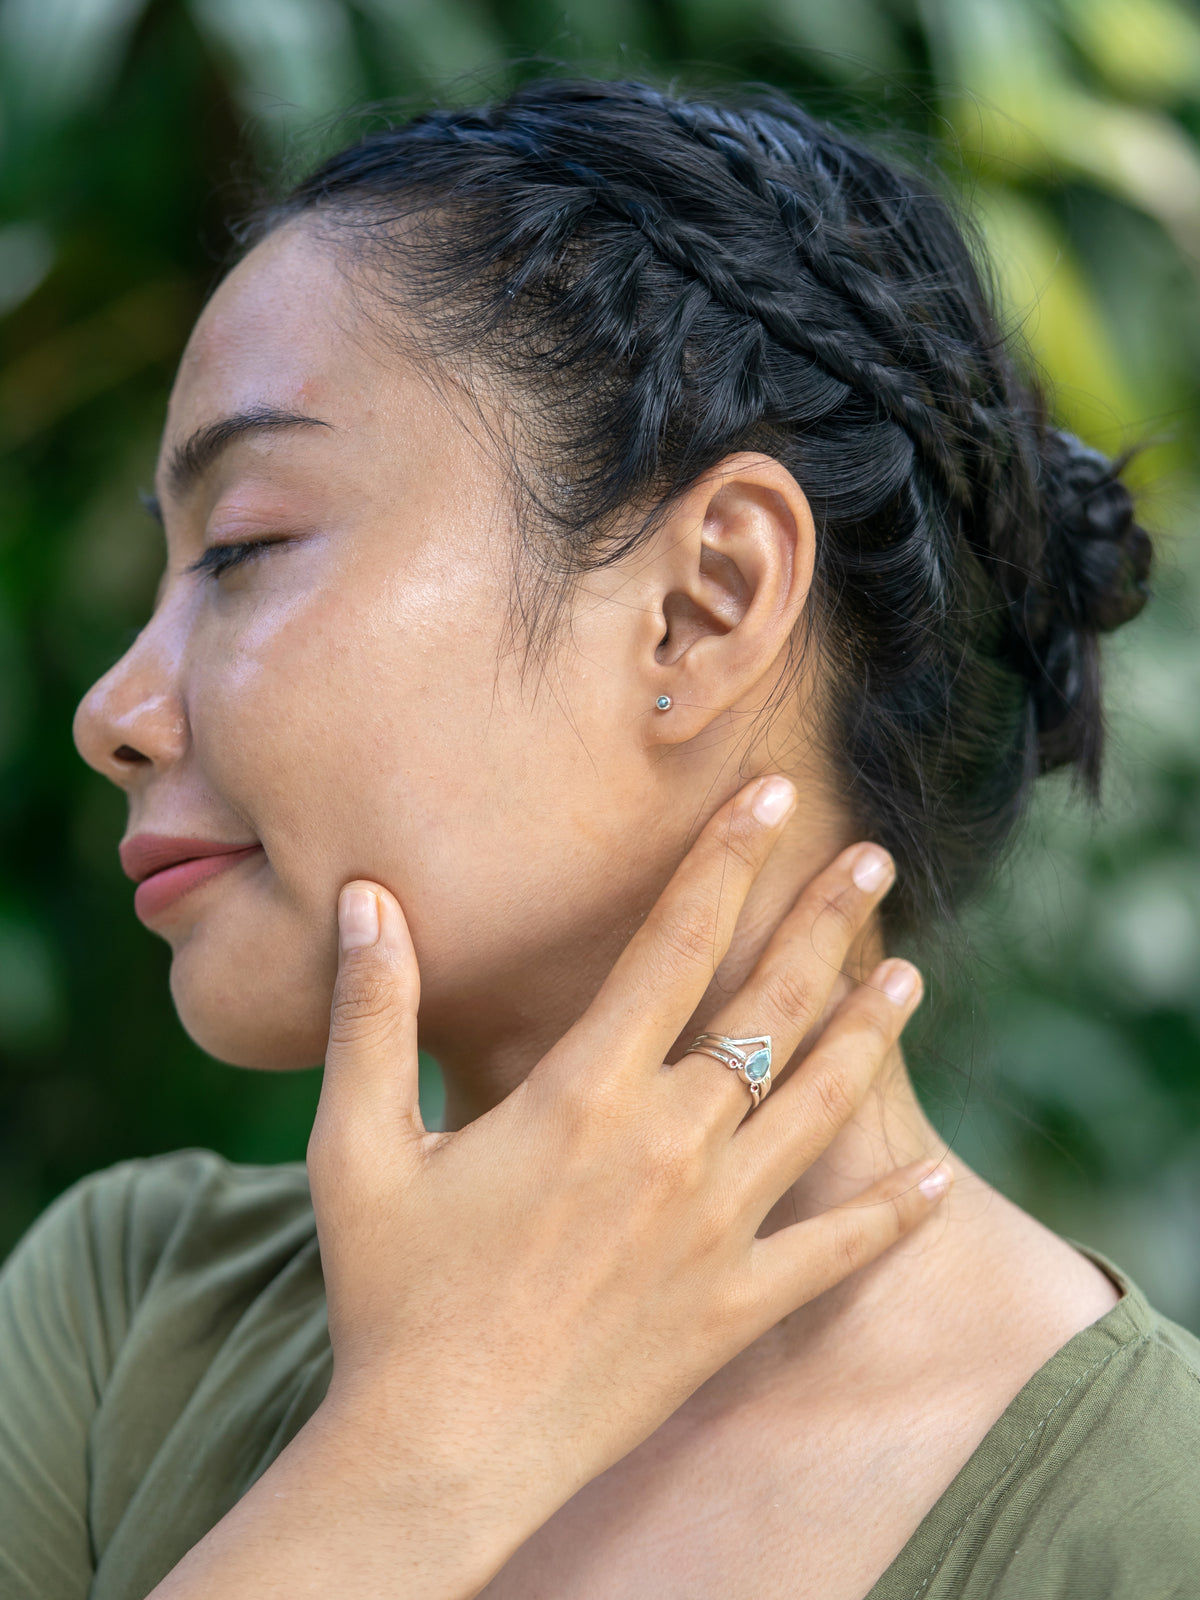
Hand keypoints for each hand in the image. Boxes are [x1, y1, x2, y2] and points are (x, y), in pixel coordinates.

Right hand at [305, 775, 948, 1578]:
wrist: (439, 1451)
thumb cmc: (390, 1295)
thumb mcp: (355, 1145)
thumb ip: (371, 1015)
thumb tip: (366, 898)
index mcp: (584, 1094)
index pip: (674, 944)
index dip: (726, 861)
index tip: (772, 798)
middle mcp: (668, 1143)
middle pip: (768, 1007)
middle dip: (825, 923)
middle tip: (875, 862)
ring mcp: (716, 1227)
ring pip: (818, 1105)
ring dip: (868, 1032)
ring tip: (912, 973)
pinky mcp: (737, 1306)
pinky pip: (836, 1251)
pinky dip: (892, 1214)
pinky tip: (937, 1179)